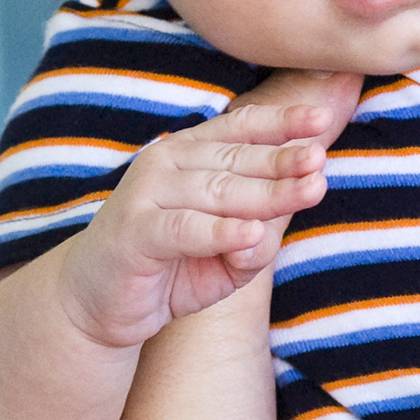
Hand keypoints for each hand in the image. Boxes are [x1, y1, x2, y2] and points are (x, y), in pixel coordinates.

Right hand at [57, 70, 362, 349]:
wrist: (98, 300)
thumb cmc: (170, 268)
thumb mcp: (225, 255)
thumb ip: (254, 242)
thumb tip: (268, 236)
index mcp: (191, 154)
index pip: (241, 129)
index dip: (281, 122)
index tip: (320, 119)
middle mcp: (167, 162)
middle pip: (237, 160)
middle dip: (283, 161)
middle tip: (321, 161)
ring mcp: (146, 192)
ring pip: (217, 191)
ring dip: (266, 193)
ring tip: (310, 190)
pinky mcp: (134, 231)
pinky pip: (184, 228)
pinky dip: (219, 232)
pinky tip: (251, 235)